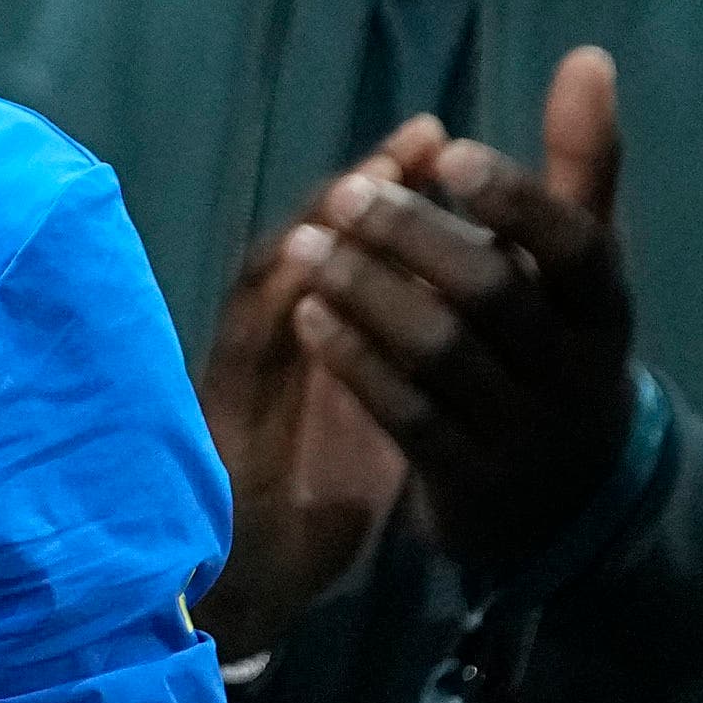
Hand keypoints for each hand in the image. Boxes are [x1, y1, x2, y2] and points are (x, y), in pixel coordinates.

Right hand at [193, 115, 430, 659]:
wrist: (262, 564)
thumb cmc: (328, 473)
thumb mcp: (392, 397)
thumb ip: (419, 329)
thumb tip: (475, 268)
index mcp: (330, 318)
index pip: (359, 236)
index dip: (396, 184)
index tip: (440, 137)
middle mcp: (286, 322)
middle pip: (322, 236)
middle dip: (370, 187)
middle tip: (419, 142)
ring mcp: (251, 356)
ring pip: (281, 274)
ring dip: (322, 226)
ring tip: (367, 182)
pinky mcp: (226, 402)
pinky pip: (251, 341)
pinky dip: (278, 299)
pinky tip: (307, 263)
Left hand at [286, 45, 636, 582]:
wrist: (573, 498)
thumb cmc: (561, 343)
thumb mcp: (581, 267)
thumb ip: (580, 166)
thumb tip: (588, 56)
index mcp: (604, 308)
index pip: (577, 248)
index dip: (516, 199)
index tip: (449, 152)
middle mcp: (572, 369)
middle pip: (493, 294)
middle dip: (415, 238)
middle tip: (348, 194)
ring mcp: (521, 430)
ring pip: (440, 354)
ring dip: (368, 293)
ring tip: (310, 245)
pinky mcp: (467, 478)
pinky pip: (405, 415)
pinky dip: (355, 360)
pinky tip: (309, 312)